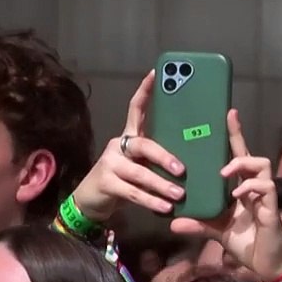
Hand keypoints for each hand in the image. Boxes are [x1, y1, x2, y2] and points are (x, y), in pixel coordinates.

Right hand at [70, 71, 185, 222]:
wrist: (90, 202)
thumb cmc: (121, 181)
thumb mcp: (139, 165)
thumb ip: (155, 159)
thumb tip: (191, 158)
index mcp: (129, 137)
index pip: (136, 109)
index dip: (145, 91)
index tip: (156, 73)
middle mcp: (118, 146)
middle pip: (143, 144)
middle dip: (164, 156)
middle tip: (182, 169)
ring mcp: (110, 164)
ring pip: (140, 173)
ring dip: (161, 185)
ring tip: (179, 194)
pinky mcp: (106, 183)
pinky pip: (132, 192)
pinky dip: (150, 201)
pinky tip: (165, 208)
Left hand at [170, 110, 281, 281]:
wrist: (265, 264)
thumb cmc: (245, 242)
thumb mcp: (215, 231)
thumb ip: (196, 223)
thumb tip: (171, 222)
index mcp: (240, 188)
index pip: (236, 156)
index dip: (233, 135)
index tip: (226, 114)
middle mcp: (253, 186)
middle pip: (249, 153)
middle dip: (238, 136)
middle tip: (227, 120)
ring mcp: (264, 195)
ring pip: (261, 164)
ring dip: (241, 164)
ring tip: (224, 172)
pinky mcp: (271, 207)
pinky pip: (265, 187)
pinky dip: (249, 187)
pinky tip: (237, 194)